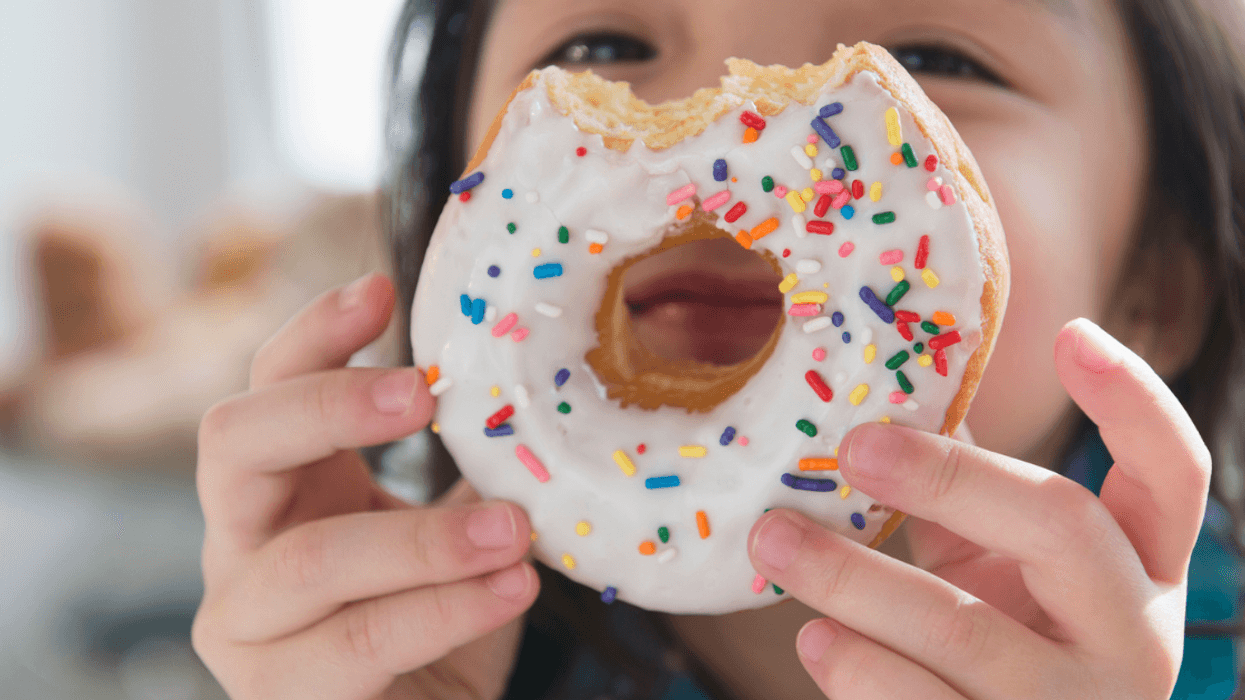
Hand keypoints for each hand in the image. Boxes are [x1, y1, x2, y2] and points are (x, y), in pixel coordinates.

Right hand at [192, 273, 538, 699]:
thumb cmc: (437, 616)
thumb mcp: (449, 526)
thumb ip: (471, 467)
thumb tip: (534, 387)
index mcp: (282, 484)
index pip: (268, 385)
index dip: (314, 333)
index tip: (381, 289)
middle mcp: (240, 544)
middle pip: (232, 443)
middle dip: (327, 405)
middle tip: (424, 393)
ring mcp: (246, 626)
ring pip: (307, 559)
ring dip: (424, 540)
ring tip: (514, 529)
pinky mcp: (279, 697)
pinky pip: (360, 644)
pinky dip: (447, 611)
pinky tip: (512, 588)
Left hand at [747, 318, 1208, 698]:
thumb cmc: (998, 644)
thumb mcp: (1004, 567)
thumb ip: (968, 493)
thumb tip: (886, 391)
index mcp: (1141, 571)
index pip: (1172, 473)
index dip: (1132, 400)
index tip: (1070, 332)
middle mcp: (1132, 640)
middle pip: (1061, 526)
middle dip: (948, 475)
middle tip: (851, 446)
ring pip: (965, 630)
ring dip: (853, 579)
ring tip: (775, 540)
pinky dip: (858, 669)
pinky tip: (816, 640)